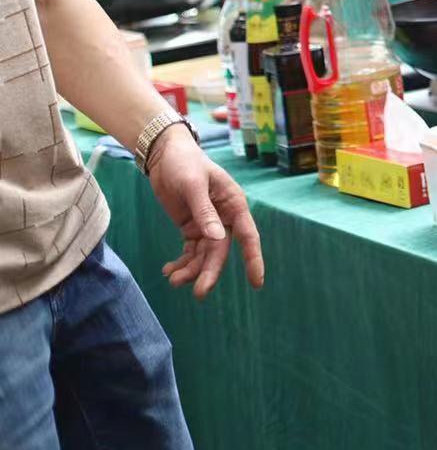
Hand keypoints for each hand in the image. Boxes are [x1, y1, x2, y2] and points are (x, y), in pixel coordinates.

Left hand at [148, 134, 264, 297]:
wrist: (165, 155)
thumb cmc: (185, 164)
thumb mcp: (193, 185)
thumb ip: (204, 212)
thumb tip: (218, 238)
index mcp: (234, 204)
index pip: (248, 236)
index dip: (254, 259)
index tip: (257, 282)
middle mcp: (225, 218)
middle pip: (220, 252)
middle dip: (210, 272)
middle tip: (199, 293)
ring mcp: (208, 224)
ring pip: (203, 256)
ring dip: (191, 270)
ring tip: (173, 280)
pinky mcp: (191, 228)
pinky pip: (189, 252)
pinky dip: (180, 263)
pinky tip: (168, 270)